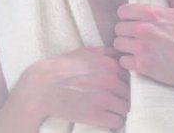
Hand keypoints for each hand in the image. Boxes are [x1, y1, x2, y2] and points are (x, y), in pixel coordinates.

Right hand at [14, 46, 129, 128]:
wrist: (41, 87)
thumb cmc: (62, 68)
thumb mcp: (85, 52)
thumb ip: (106, 52)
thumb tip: (121, 55)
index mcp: (111, 64)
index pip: (131, 77)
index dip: (126, 83)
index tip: (119, 88)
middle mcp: (111, 81)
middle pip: (131, 93)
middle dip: (124, 97)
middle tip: (114, 101)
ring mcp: (105, 99)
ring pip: (126, 109)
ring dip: (120, 111)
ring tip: (110, 111)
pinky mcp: (97, 116)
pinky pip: (117, 121)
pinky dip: (114, 122)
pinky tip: (106, 119)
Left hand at [113, 0, 173, 90]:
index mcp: (152, 13)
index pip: (122, 11)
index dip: (128, 17)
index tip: (135, 22)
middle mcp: (144, 29)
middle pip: (119, 29)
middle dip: (126, 32)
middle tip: (137, 36)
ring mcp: (142, 48)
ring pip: (119, 44)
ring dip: (127, 47)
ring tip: (138, 48)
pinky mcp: (142, 66)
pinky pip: (123, 61)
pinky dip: (130, 62)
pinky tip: (140, 60)